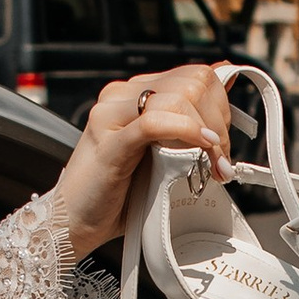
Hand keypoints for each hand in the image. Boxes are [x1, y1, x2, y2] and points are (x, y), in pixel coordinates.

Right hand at [49, 60, 236, 255]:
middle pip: (193, 83)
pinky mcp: (108, 142)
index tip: (223, 144)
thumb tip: (224, 78)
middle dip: (220, 122)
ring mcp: (110, 116)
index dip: (221, 107)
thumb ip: (186, 119)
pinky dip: (188, 131)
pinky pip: (154, 122)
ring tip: (213, 168)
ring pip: (180, 97)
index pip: (195, 75)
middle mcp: (120, 96)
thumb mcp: (162, 150)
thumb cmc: (118, 193)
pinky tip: (203, 148)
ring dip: (210, 133)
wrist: (74, 223)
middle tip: (221, 161)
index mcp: (134, 93)